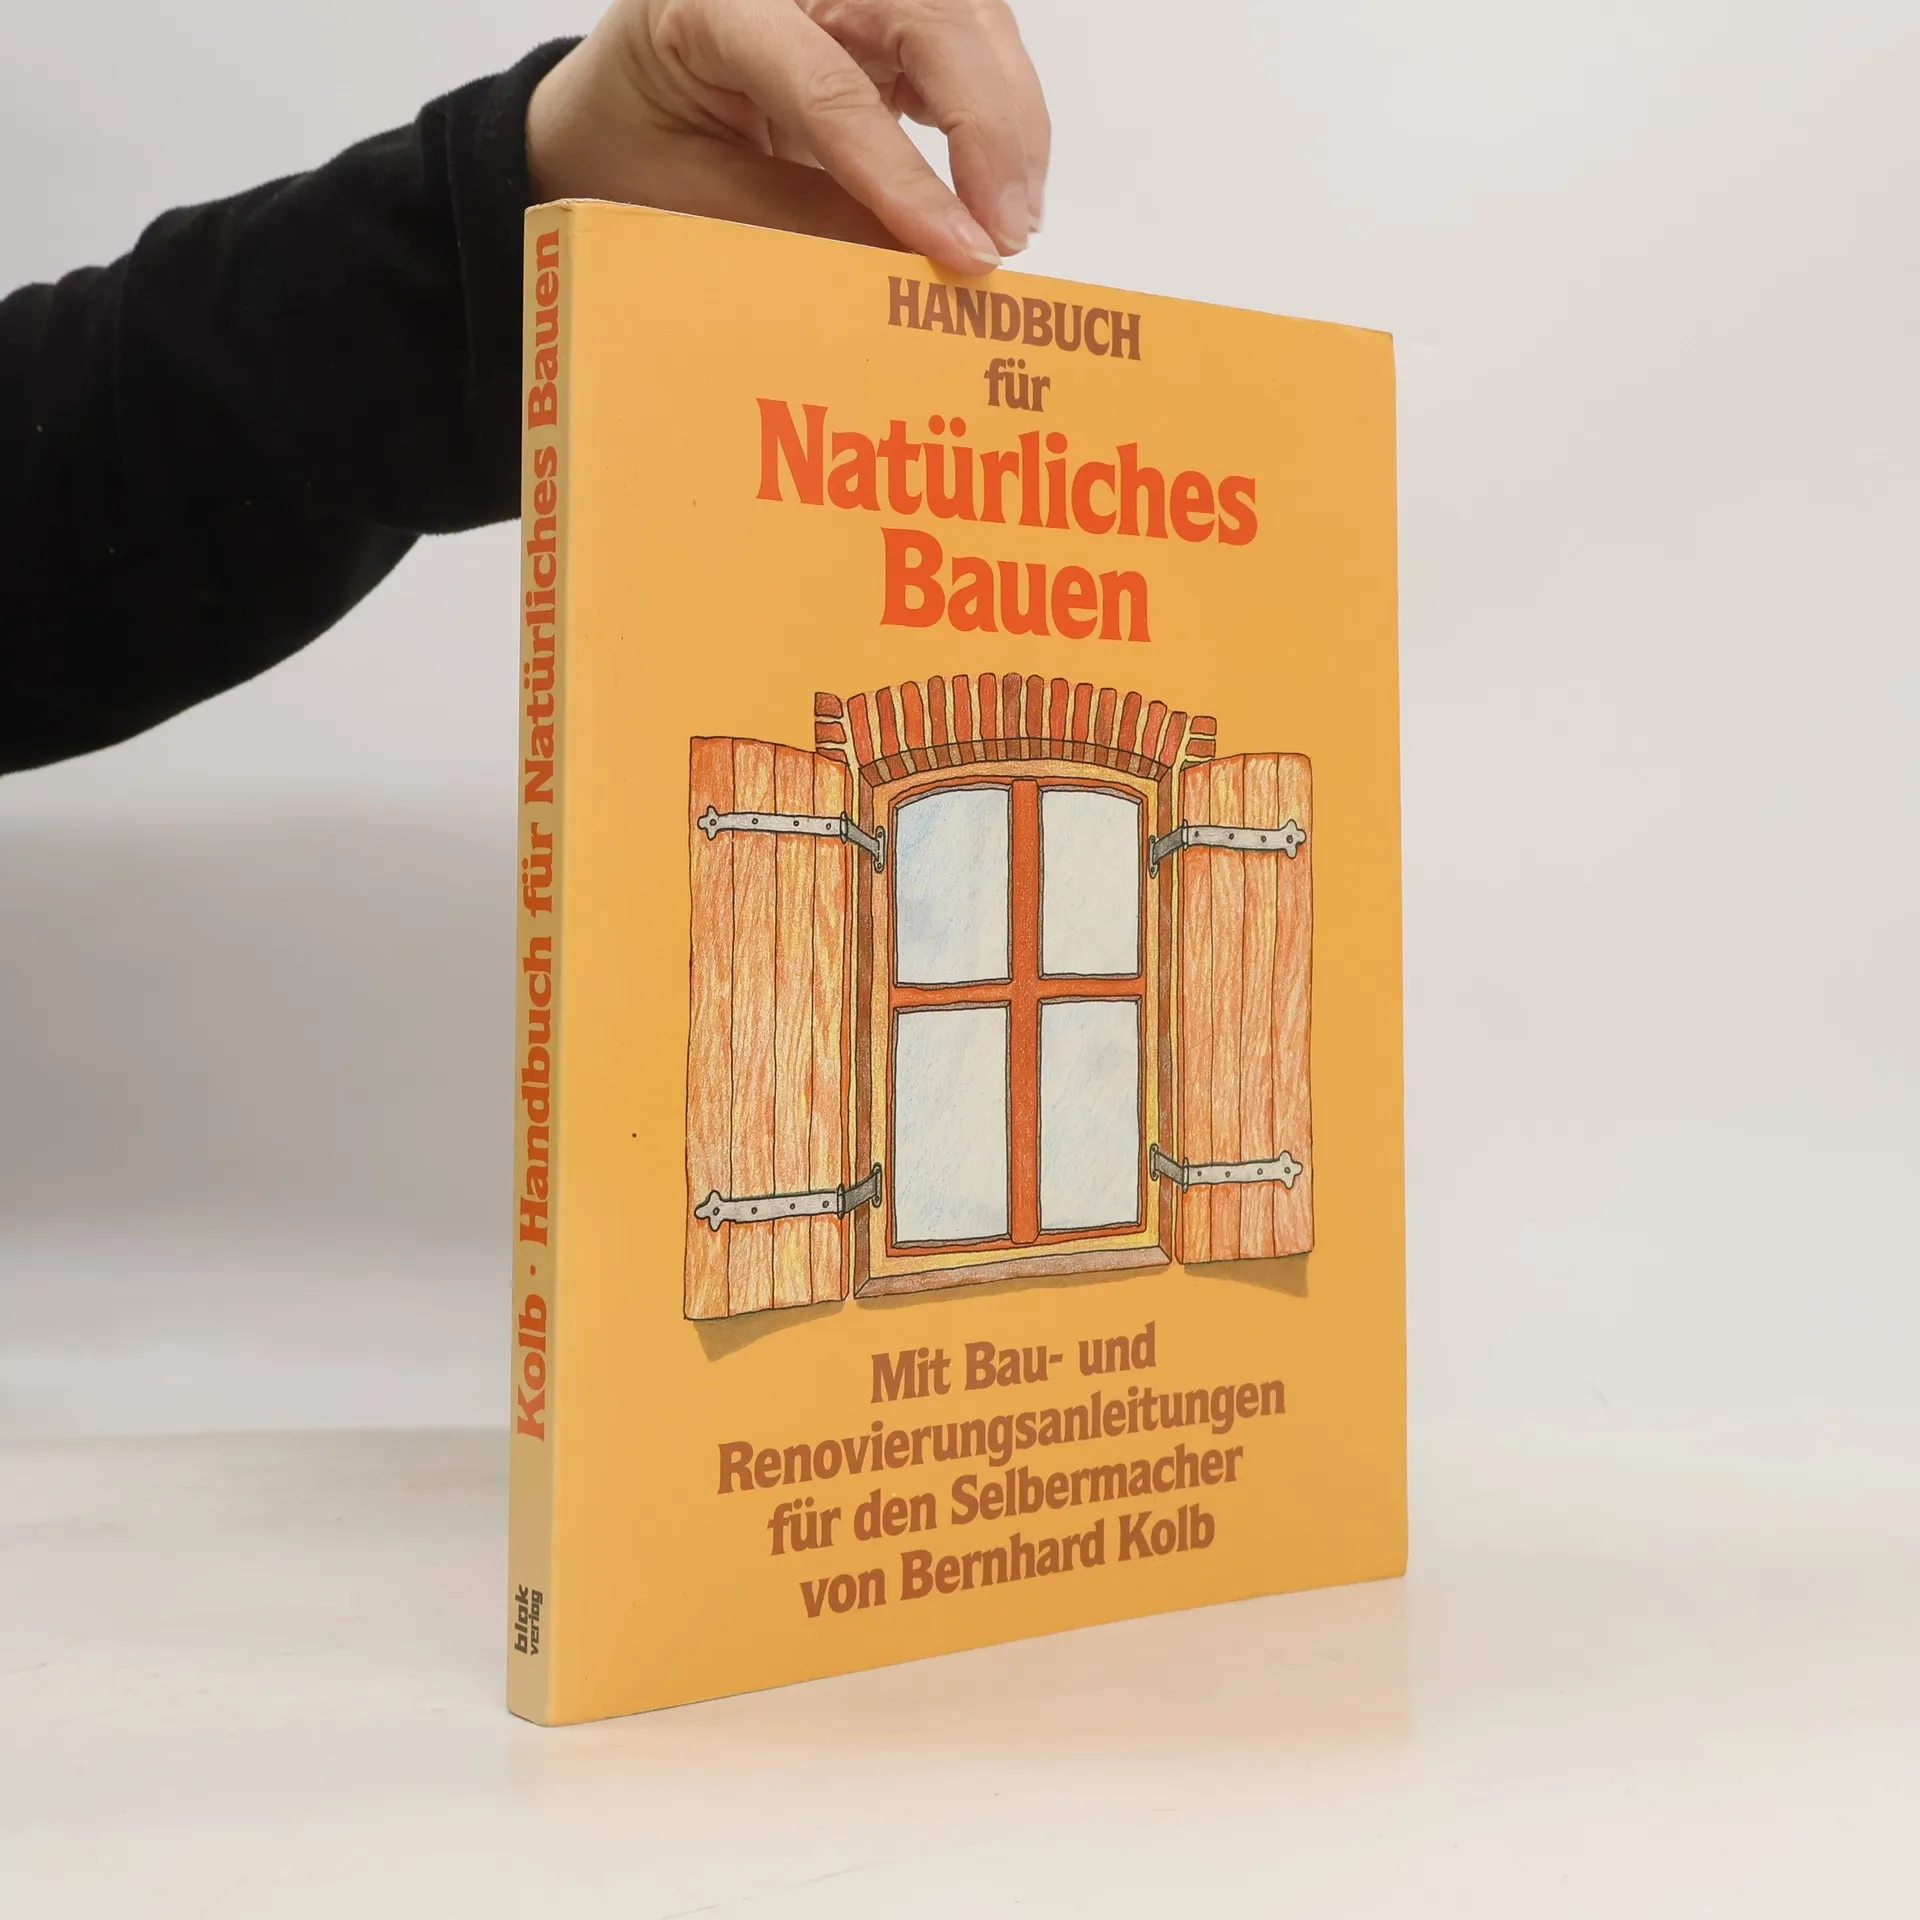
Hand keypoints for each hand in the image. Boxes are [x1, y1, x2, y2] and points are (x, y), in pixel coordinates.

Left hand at [526, 0, 1047, 274]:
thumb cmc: (636, 146)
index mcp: (712, 3)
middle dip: (988, 126)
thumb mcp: (692, 200)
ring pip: (965, 18)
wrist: (618, 107)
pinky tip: (1001, 183)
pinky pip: (965, 38)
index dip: (904, 173)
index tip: (959, 248)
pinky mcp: (881, 8)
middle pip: (929, 15)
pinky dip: (996, 111)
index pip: (829, 84)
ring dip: (1007, 118)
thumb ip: (796, 224)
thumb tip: (909, 266)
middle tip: (1007, 233)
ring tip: (1013, 218)